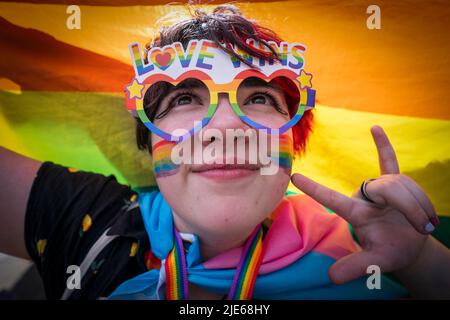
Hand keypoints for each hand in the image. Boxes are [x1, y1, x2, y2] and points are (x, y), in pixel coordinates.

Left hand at [291, 125, 439, 283]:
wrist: (412, 243)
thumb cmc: (391, 252)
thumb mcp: (375, 263)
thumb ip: (355, 268)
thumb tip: (332, 279)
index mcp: (356, 214)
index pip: (333, 199)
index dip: (315, 189)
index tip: (294, 176)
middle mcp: (365, 197)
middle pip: (386, 188)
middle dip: (410, 206)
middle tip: (424, 227)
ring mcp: (380, 187)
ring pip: (401, 183)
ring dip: (420, 204)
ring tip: (426, 224)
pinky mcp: (395, 182)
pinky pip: (389, 161)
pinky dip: (383, 147)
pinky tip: (375, 128)